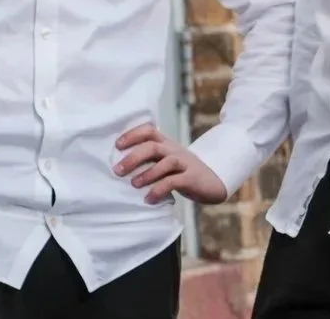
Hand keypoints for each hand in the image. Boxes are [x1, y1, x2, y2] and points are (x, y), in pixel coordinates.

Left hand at [111, 124, 228, 204]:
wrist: (212, 183)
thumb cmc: (182, 173)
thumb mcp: (166, 162)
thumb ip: (149, 160)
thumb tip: (120, 167)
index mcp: (166, 144)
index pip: (149, 130)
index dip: (132, 134)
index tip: (117, 145)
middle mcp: (175, 150)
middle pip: (153, 146)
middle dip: (133, 157)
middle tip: (118, 171)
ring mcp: (185, 164)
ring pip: (166, 162)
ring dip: (147, 173)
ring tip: (134, 184)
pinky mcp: (192, 178)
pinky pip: (174, 182)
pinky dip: (159, 190)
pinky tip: (149, 199)